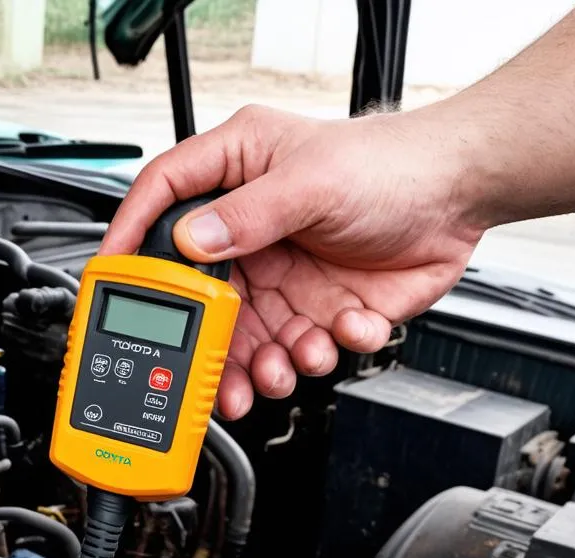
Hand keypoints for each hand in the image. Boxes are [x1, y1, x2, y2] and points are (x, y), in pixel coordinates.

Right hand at [100, 105, 484, 418]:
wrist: (463, 199)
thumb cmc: (394, 166)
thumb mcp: (312, 181)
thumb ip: (248, 215)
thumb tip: (192, 242)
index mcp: (238, 176)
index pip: (164, 198)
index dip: (130, 235)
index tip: (111, 273)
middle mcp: (252, 233)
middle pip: (202, 298)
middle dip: (210, 345)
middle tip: (216, 375)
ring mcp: (282, 278)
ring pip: (249, 341)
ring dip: (268, 364)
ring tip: (293, 360)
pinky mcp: (314, 312)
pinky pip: (301, 350)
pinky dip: (322, 351)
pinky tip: (344, 327)